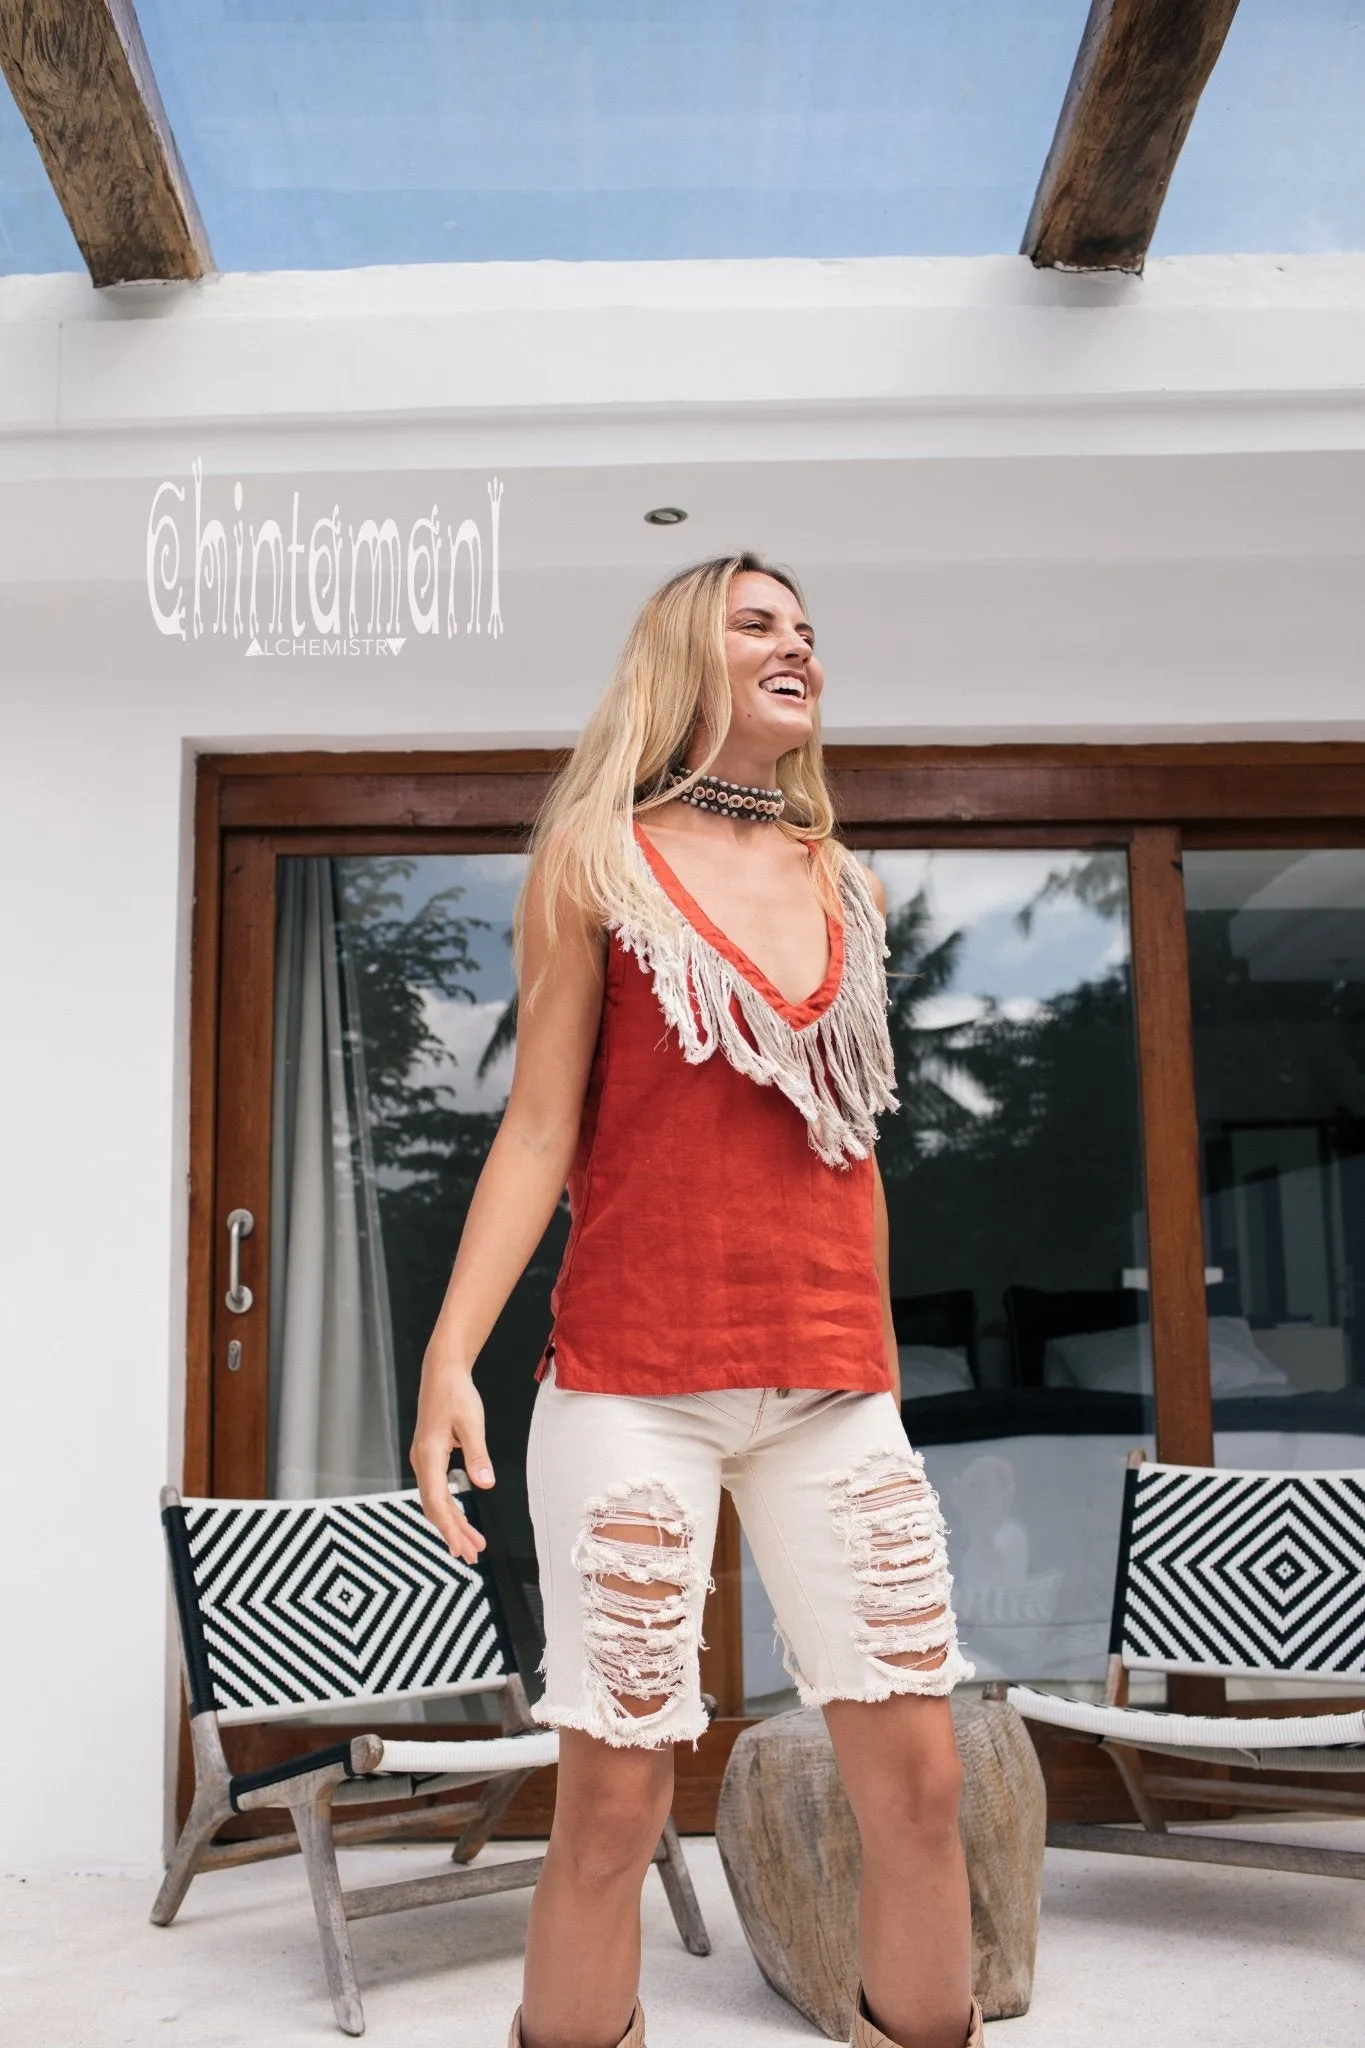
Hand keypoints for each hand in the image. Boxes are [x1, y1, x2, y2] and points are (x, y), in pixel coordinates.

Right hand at [410, 1363, 493, 1564]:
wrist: (442, 1372)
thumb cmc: (456, 1394)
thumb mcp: (472, 1424)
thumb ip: (478, 1455)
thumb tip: (485, 1485)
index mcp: (429, 1455)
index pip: (436, 1501)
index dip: (449, 1527)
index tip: (462, 1548)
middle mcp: (421, 1461)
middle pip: (435, 1507)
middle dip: (453, 1533)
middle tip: (472, 1556)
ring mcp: (424, 1460)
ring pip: (436, 1500)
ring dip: (453, 1523)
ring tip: (472, 1544)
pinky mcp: (430, 1456)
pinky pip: (437, 1490)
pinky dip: (450, 1507)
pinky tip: (461, 1519)